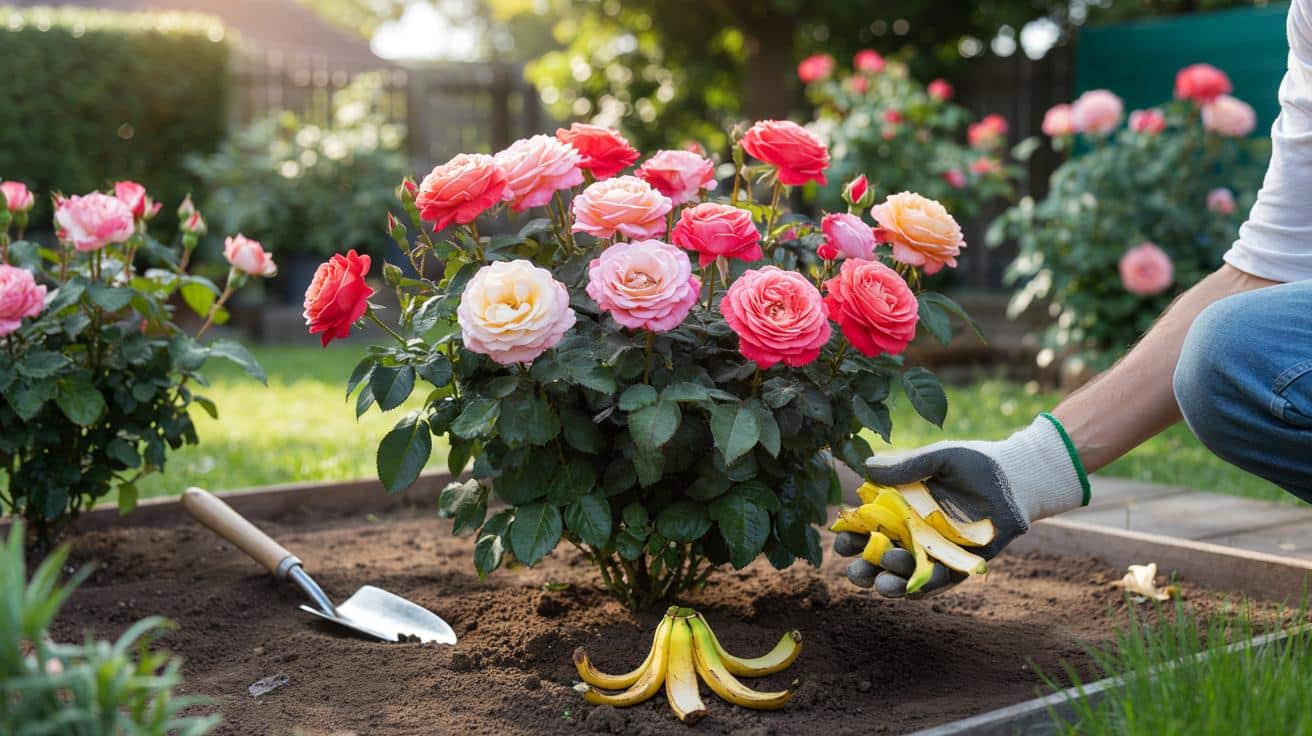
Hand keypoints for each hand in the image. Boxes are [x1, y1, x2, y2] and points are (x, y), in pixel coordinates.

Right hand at [834, 413, 1089, 597]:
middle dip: (865, 568)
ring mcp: (938, 550)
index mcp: (901, 509)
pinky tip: (910, 589)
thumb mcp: (937, 459)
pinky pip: (941, 579)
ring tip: (882, 583)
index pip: (868, 528)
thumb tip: (865, 467)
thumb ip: (905, 467)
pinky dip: (925, 586)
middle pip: (881, 557)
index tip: (841, 541)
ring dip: (891, 581)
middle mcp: (915, 533)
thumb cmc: (973, 463)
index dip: (852, 537)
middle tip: (856, 572)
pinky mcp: (962, 563)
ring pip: (907, 573)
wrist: (1015, 477)